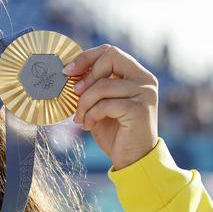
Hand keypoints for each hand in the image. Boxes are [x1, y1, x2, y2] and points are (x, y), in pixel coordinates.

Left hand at [63, 44, 158, 169]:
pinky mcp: (139, 110)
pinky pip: (105, 104)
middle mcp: (145, 80)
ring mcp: (145, 93)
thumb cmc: (115, 132)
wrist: (132, 160)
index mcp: (136, 75)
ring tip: (80, 119)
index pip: (110, 52)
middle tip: (74, 95)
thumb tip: (69, 72)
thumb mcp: (100, 105)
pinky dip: (91, 115)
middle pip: (110, 57)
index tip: (67, 71)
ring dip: (84, 104)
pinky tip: (89, 126)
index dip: (86, 58)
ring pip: (102, 85)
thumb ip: (92, 87)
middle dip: (86, 77)